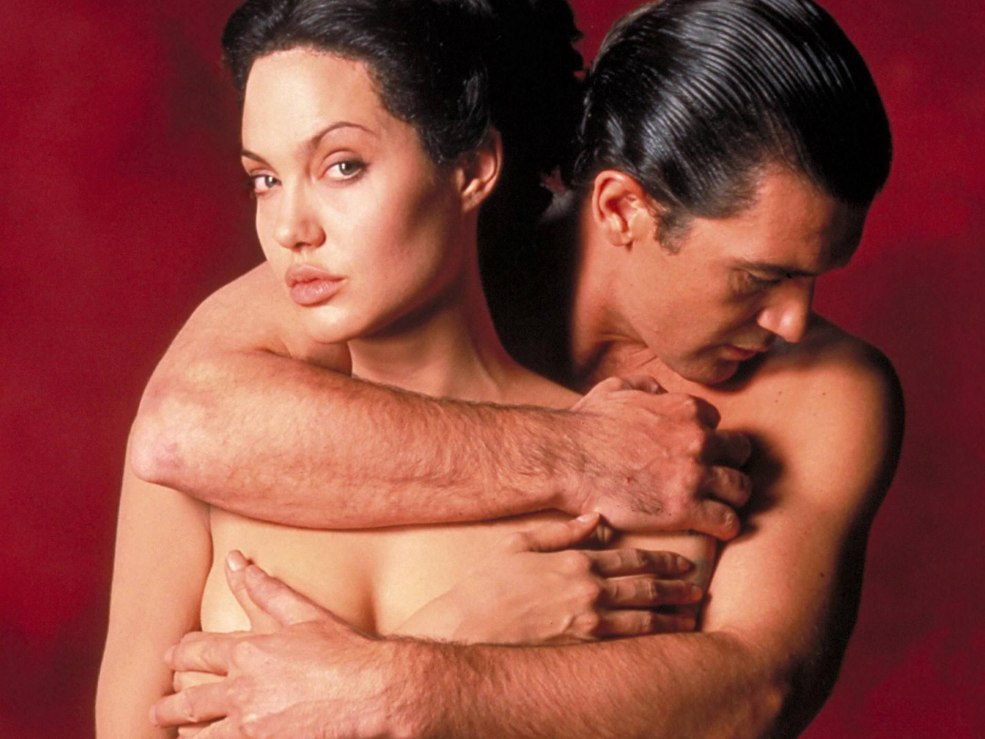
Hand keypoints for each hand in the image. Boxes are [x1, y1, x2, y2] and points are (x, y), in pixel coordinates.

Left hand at [153, 555, 417, 737]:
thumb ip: (264, 589)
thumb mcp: (303, 613)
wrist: (372, 690)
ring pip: (200, 734)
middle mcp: (242, 689)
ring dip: (186, 733)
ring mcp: (250, 724)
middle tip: (156, 708)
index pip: (199, 651)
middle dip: (168, 704)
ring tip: (179, 734)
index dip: (180, 654)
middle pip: (190, 701)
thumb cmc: (343, 650)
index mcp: (249, 651)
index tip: (170, 657)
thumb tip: (234, 560)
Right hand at [397, 514, 701, 643]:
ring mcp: (587, 621)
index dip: (661, 559)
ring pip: (644, 617)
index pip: (630, 558)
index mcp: (575, 560)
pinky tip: (667, 641)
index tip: (682, 561)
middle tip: (699, 587)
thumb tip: (596, 516)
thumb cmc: (487, 582)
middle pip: (645, 586)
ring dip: (672, 616)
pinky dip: (652, 640)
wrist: (466, 625)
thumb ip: (562, 530)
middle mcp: (588, 590)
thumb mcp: (520, 543)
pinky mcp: (581, 647)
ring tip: (693, 615)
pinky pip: (627, 643)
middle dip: (676, 586)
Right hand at [568, 375, 751, 538]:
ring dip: (731, 497)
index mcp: (684, 410)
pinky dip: (725, 526)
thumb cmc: (584, 426)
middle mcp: (697, 439)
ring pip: (741, 489)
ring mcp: (694, 475)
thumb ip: (644, 385)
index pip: (717, 423)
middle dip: (728, 465)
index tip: (696, 454)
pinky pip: (728, 521)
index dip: (707, 439)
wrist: (567, 460)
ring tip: (717, 506)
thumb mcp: (614, 389)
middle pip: (740, 453)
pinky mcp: (685, 509)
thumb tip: (658, 388)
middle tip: (712, 480)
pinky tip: (714, 528)